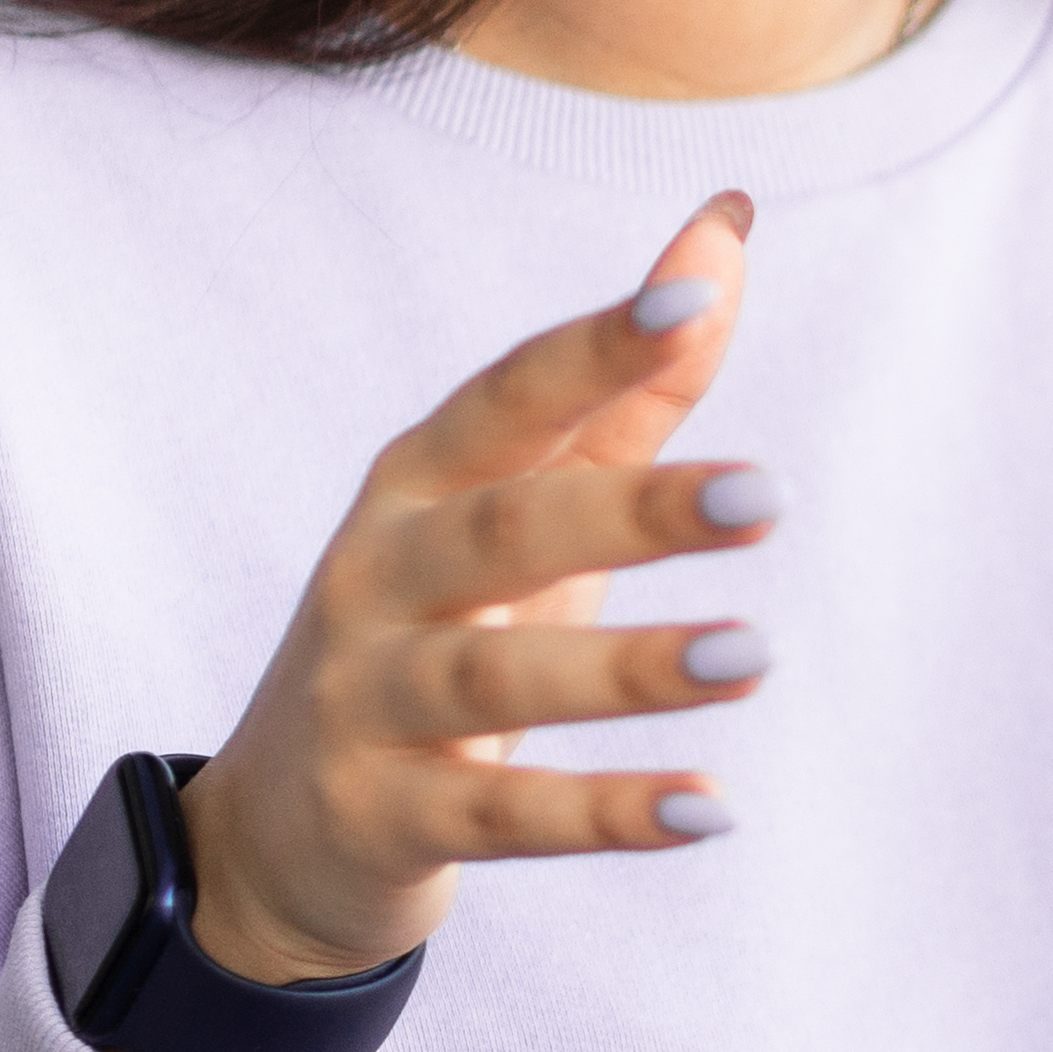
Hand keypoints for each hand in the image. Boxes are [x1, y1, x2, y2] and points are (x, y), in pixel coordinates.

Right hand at [158, 195, 778, 1051]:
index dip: (596, 346)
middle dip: (636, 509)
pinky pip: (501, 816)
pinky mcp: (381, 817)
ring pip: (495, 677)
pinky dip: (602, 814)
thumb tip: (726, 223)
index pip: (508, 397)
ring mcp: (365, 701)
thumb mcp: (524, 508)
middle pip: (507, 529)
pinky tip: (709, 807)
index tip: (698, 293)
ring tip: (755, 651)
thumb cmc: (440, 629)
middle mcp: (377, 576)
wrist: (283, 829)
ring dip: (630, 667)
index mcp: (418, 483)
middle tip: (769, 491)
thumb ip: (629, 384)